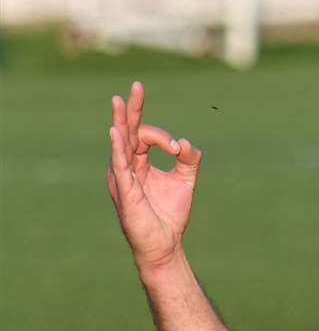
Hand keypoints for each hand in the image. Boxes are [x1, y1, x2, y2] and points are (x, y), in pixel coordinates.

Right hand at [106, 81, 201, 271]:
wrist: (165, 243)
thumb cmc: (170, 214)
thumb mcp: (185, 181)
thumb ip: (189, 160)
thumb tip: (187, 144)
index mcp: (139, 163)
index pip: (144, 135)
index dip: (162, 135)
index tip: (179, 148)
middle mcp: (127, 166)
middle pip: (128, 131)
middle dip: (131, 109)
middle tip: (136, 87)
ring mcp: (122, 175)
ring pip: (121, 142)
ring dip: (121, 120)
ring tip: (118, 100)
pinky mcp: (124, 188)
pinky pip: (119, 163)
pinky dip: (118, 146)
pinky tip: (116, 131)